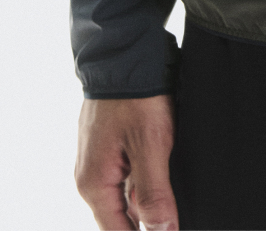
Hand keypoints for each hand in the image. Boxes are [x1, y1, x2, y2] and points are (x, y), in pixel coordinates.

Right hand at [75, 95, 178, 230]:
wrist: (122, 52)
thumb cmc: (135, 95)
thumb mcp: (151, 145)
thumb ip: (154, 194)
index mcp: (94, 185)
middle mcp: (91, 177)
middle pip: (122, 219)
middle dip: (149, 220)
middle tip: (174, 213)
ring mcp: (98, 160)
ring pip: (127, 197)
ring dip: (149, 200)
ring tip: (172, 192)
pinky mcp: (109, 146)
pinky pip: (127, 176)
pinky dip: (146, 180)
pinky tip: (165, 172)